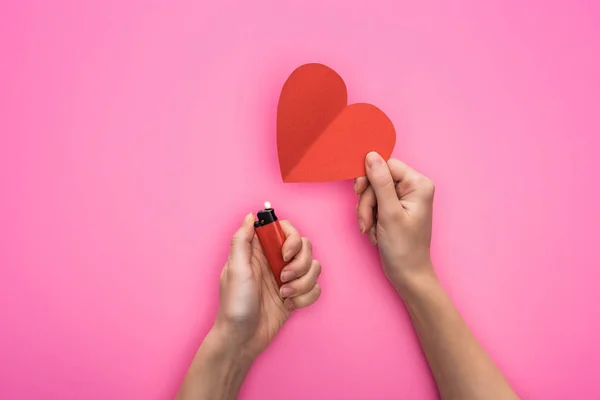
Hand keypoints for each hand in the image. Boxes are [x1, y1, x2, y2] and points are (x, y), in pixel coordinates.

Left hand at [214, 214, 321, 360]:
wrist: (242, 339)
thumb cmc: (234, 305)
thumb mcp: (234, 269)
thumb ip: (241, 240)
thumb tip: (250, 217)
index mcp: (260, 251)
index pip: (285, 230)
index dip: (291, 238)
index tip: (285, 254)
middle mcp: (275, 261)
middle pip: (305, 247)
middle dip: (300, 264)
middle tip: (283, 278)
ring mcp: (287, 278)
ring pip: (314, 267)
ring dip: (303, 283)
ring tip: (284, 295)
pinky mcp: (296, 295)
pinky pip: (315, 288)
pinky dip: (305, 298)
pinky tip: (289, 306)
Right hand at [355, 152, 434, 291]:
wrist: (407, 274)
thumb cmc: (403, 248)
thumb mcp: (389, 213)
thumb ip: (380, 182)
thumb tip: (371, 155)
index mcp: (418, 184)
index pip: (386, 165)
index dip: (369, 177)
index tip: (359, 192)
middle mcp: (413, 187)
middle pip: (377, 179)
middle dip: (367, 200)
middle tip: (367, 220)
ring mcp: (404, 198)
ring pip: (372, 192)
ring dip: (366, 211)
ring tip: (371, 230)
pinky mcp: (394, 208)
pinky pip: (374, 203)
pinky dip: (369, 217)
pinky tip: (375, 231)